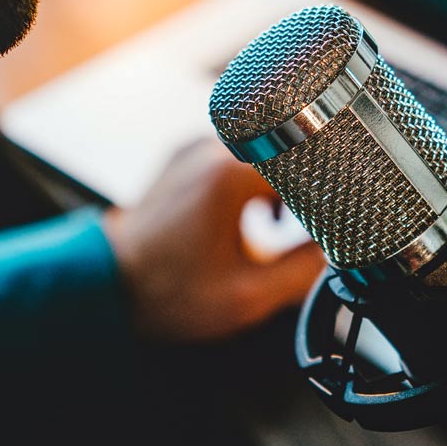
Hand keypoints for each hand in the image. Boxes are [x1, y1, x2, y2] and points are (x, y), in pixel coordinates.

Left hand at [102, 139, 327, 341]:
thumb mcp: (247, 297)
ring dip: (276, 183)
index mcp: (229, 174)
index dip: (328, 186)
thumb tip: (335, 253)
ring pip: (261, 151)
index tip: (337, 210)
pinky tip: (248, 214)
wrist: (109, 284)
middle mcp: (211, 149)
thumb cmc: (166, 291)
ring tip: (274, 224)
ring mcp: (194, 149)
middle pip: (285, 149)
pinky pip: (233, 156)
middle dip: (303, 186)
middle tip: (309, 223)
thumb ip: (301, 272)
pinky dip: (250, 180)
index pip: (305, 159)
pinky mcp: (184, 157)